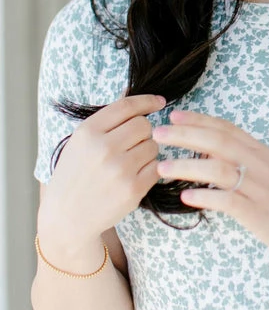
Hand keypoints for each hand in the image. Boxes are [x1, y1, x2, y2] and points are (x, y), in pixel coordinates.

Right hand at [38, 94, 164, 251]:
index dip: (147, 101)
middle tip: (132, 144)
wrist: (67, 216)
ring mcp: (119, 169)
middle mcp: (104, 148)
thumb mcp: (81, 142)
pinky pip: (156, 167)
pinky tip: (134, 176)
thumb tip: (133, 93)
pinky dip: (150, 170)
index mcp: (88, 132)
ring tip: (129, 163)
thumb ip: (107, 119)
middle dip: (143, 132)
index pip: (127, 106)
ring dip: (147, 151)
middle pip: (144, 125)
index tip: (159, 101)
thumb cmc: (76, 175)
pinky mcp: (132, 189)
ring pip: (153, 145)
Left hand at [152, 110, 268, 265]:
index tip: (174, 116)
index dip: (198, 120)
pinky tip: (186, 197)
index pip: (225, 128)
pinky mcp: (257, 212)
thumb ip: (239, 158)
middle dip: (184, 135)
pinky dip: (205, 196)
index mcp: (259, 152)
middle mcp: (257, 164)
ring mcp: (258, 187)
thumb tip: (205, 147)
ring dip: (187, 166)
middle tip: (157, 134)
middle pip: (217, 141)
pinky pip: (227, 200)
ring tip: (162, 167)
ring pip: (218, 168)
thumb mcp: (265, 172)